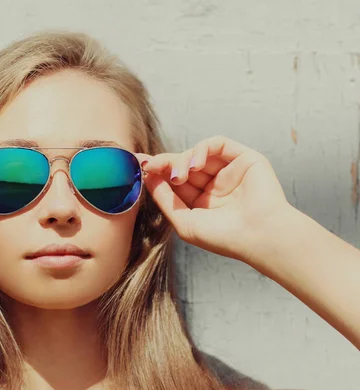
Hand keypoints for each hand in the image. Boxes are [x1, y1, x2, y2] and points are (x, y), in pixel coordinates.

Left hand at [135, 135, 293, 262]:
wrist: (257, 236)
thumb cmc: (223, 237)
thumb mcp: (184, 221)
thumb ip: (165, 199)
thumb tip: (148, 177)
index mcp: (202, 202)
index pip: (175, 182)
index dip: (158, 173)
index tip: (140, 166)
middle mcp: (215, 186)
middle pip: (183, 165)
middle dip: (164, 164)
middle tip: (150, 165)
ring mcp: (229, 171)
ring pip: (197, 154)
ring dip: (181, 160)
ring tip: (178, 175)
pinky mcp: (244, 158)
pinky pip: (217, 144)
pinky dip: (200, 150)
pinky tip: (194, 165)